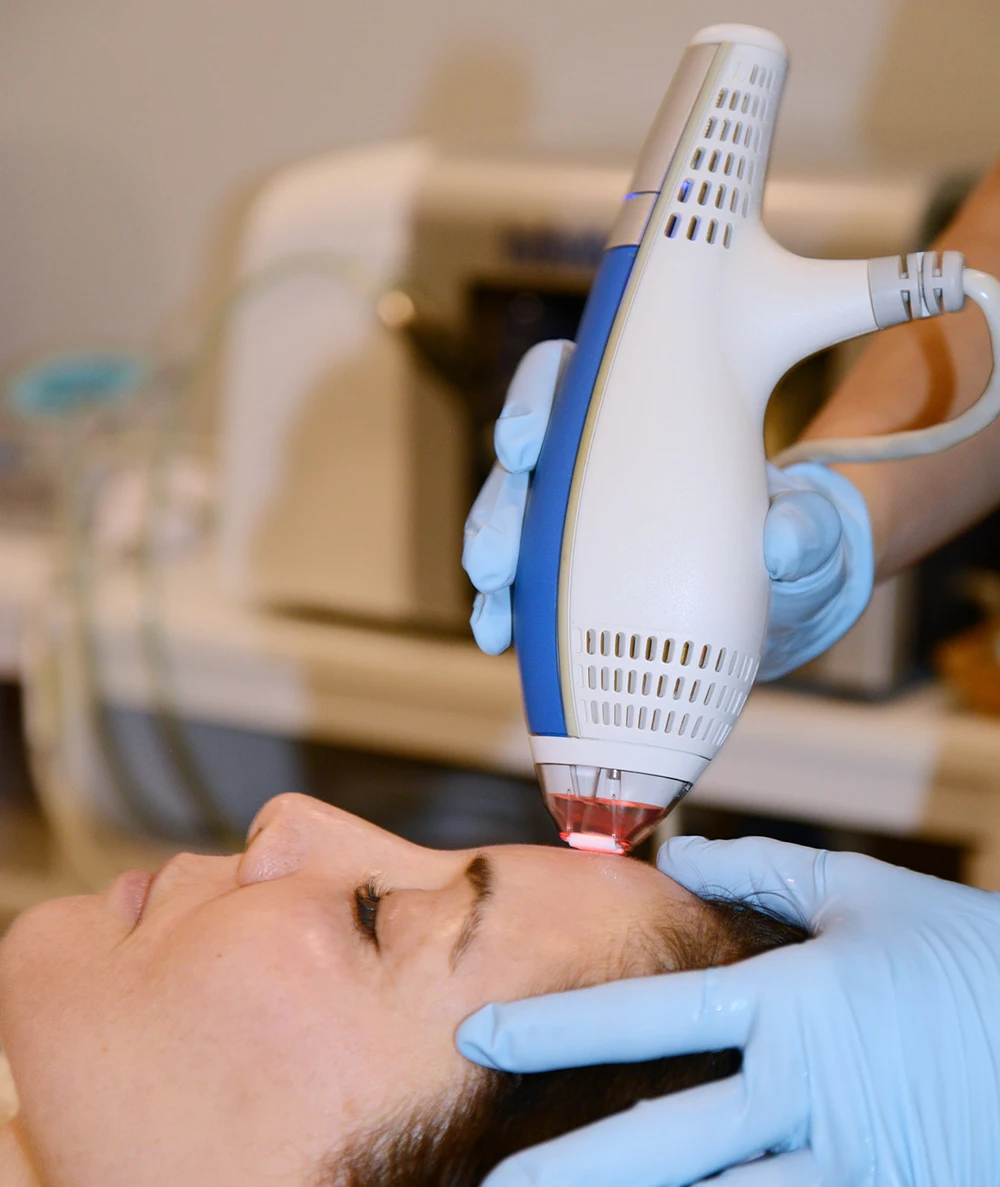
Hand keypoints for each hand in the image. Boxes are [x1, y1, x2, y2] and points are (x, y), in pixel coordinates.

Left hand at [457, 836, 999, 1185]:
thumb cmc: (964, 954)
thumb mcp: (863, 892)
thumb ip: (762, 871)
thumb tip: (679, 852)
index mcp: (790, 1002)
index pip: (648, 1017)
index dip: (557, 1027)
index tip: (484, 1036)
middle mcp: (805, 1091)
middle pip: (663, 1143)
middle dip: (570, 1169)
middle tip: (493, 1186)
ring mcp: (850, 1164)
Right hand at [462, 341, 874, 673]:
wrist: (792, 594)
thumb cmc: (797, 538)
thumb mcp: (814, 529)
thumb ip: (807, 530)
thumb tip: (782, 541)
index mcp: (644, 410)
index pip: (570, 379)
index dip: (534, 399)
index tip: (525, 442)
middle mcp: (598, 455)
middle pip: (525, 459)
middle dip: (500, 503)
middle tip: (498, 551)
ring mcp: (578, 515)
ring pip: (512, 518)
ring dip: (492, 556)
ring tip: (492, 601)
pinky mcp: (572, 569)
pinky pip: (525, 580)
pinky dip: (504, 607)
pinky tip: (496, 634)